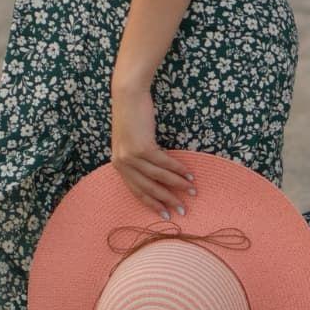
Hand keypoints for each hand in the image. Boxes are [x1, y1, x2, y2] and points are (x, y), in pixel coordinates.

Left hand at [109, 83, 195, 220]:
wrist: (128, 96)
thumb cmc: (131, 116)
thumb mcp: (129, 141)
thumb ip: (137, 158)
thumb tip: (156, 173)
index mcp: (118, 165)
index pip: (136, 190)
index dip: (152, 203)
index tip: (165, 213)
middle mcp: (122, 164)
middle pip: (147, 188)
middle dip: (167, 200)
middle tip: (182, 210)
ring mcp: (131, 156)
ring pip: (158, 177)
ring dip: (177, 185)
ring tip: (191, 190)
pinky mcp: (142, 147)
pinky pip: (163, 162)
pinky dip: (177, 169)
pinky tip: (188, 173)